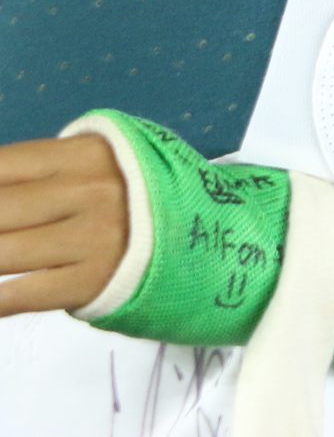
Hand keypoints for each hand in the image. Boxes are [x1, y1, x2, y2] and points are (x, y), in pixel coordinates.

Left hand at [0, 135, 129, 318]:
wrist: (201, 240)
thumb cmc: (134, 199)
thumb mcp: (96, 166)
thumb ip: (38, 174)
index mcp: (87, 152)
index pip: (3, 166)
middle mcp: (90, 190)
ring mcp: (92, 238)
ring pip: (2, 252)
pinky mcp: (90, 282)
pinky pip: (19, 294)